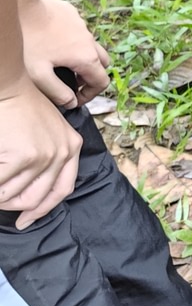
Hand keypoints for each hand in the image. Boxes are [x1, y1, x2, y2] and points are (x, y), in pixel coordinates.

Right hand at [0, 81, 80, 225]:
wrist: (6, 84)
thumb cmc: (18, 103)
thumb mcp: (46, 129)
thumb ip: (46, 155)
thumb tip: (27, 192)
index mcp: (72, 146)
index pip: (62, 189)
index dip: (43, 209)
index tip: (26, 220)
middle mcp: (64, 152)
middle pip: (40, 198)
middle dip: (14, 207)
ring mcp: (45, 156)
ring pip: (16, 195)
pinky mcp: (24, 156)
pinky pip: (3, 185)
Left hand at [19, 0, 109, 106]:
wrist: (21, 6)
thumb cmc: (28, 41)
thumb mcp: (38, 74)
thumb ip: (57, 92)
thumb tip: (71, 102)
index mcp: (86, 58)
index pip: (101, 83)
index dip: (90, 95)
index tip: (74, 99)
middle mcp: (90, 42)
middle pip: (102, 64)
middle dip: (90, 76)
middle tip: (70, 82)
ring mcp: (82, 26)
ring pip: (91, 47)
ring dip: (82, 58)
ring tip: (61, 62)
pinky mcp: (72, 15)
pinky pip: (78, 32)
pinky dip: (72, 42)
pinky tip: (52, 42)